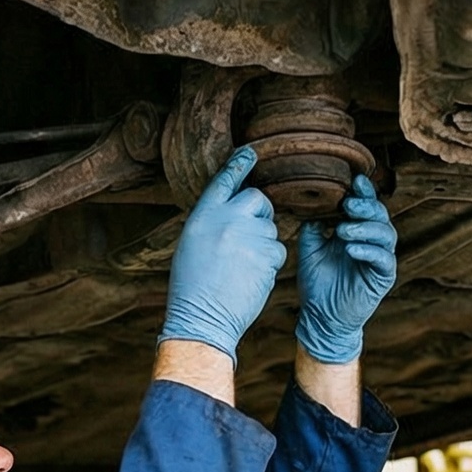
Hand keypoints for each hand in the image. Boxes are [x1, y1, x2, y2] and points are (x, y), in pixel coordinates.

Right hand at [159, 148, 284, 360]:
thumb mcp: (193, 243)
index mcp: (203, 215)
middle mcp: (227, 219)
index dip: (239, 165)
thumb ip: (214, 222)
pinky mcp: (267, 254)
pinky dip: (270, 263)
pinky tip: (251, 277)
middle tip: (248, 237)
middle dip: (260, 213)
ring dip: (263, 244)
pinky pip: (278, 250)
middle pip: (257, 199)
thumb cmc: (193, 285)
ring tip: (241, 267)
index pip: (224, 180)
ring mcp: (249, 236)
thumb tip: (237, 211)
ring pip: (271, 229)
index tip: (251, 153)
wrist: (201, 318)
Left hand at [295, 176, 396, 364]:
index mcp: (357, 231)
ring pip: (385, 234)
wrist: (321, 318)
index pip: (365, 206)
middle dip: (365, 206)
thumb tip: (314, 206)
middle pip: (380, 215)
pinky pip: (383, 259)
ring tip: (343, 230)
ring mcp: (379, 259)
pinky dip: (368, 251)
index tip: (355, 181)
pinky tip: (351, 249)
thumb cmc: (317, 283)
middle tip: (347, 206)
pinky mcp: (383, 277)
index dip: (364, 192)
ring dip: (365, 228)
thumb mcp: (309, 250)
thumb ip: (313, 228)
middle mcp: (371, 242)